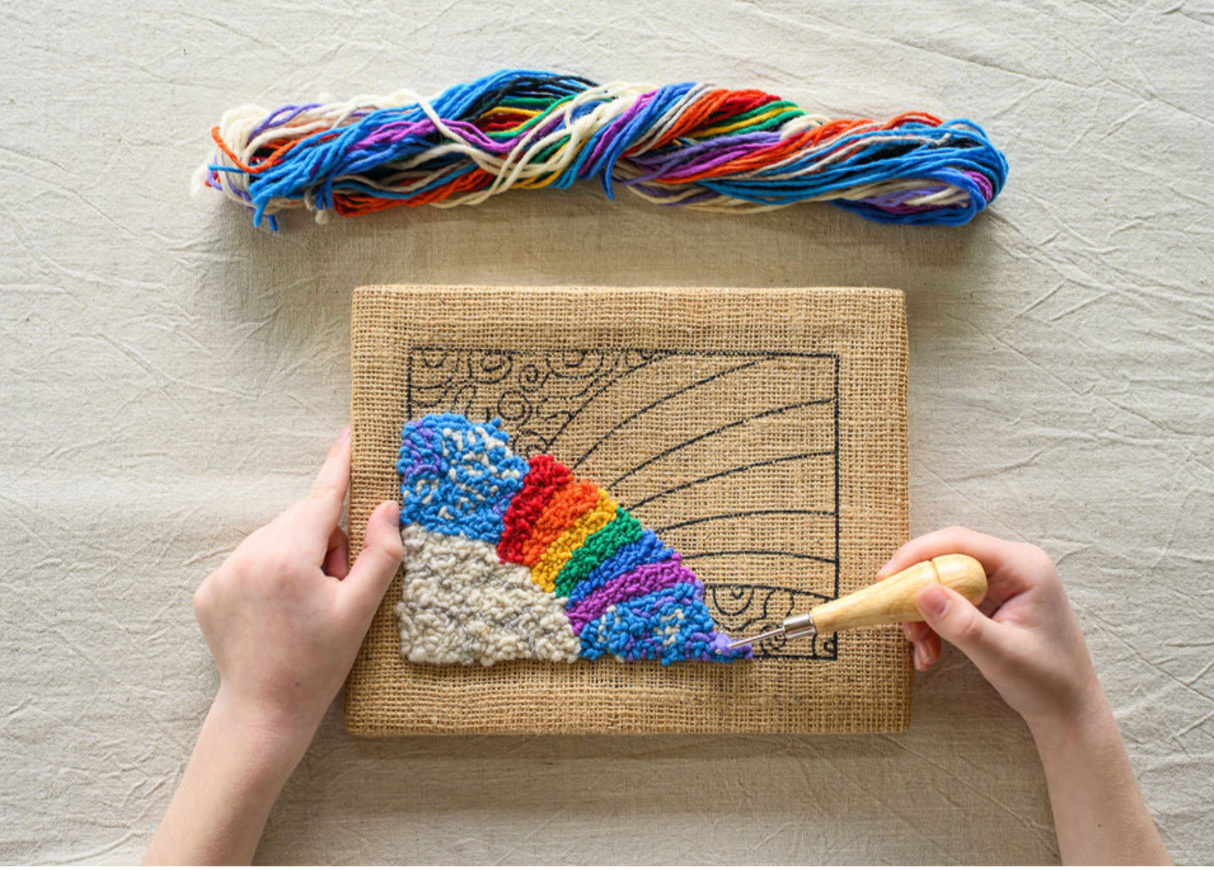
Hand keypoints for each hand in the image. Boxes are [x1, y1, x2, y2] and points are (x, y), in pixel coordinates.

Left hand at [193, 426, 402, 748]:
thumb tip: (387, 508)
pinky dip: (270, 574)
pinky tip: (276, 613)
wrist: (263, 712)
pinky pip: (251, 561)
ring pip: (277, 539)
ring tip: (304, 607)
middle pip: (303, 521)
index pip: (323, 497)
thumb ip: (380, 554)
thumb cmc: (318, 664)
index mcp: (289, 556)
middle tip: (335, 589)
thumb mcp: (360, 610)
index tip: (348, 432)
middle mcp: (250, 554)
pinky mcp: (209, 589)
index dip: (340, 464)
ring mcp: (224, 572)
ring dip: (298, 558)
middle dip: (326, 543)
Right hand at [883, 526, 1101, 731]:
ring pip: (943, 583)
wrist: (1067, 710)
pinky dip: (934, 626)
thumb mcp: (1002, 654)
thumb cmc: (1048, 682)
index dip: (918, 555)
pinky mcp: (991, 602)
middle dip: (917, 592)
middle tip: (895, 617)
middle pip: (946, 560)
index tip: (886, 578)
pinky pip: (950, 602)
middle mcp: (1012, 567)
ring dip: (923, 615)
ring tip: (919, 647)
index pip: (960, 543)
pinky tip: (929, 652)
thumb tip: (922, 593)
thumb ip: (962, 623)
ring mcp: (1001, 584)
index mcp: (1024, 567)